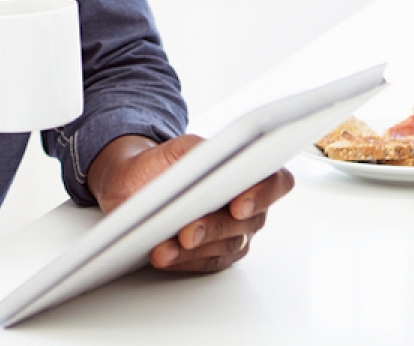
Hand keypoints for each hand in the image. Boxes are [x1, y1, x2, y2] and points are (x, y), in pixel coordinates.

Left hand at [86, 134, 294, 272]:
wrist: (137, 186)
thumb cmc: (162, 165)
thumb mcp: (177, 149)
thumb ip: (198, 151)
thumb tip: (210, 160)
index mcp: (249, 171)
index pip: (276, 182)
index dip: (263, 194)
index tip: (238, 206)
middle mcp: (249, 205)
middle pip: (247, 222)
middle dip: (214, 228)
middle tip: (187, 233)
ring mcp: (235, 234)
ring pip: (225, 247)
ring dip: (192, 250)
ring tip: (164, 248)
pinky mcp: (216, 256)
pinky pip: (205, 263)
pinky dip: (182, 260)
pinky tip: (164, 256)